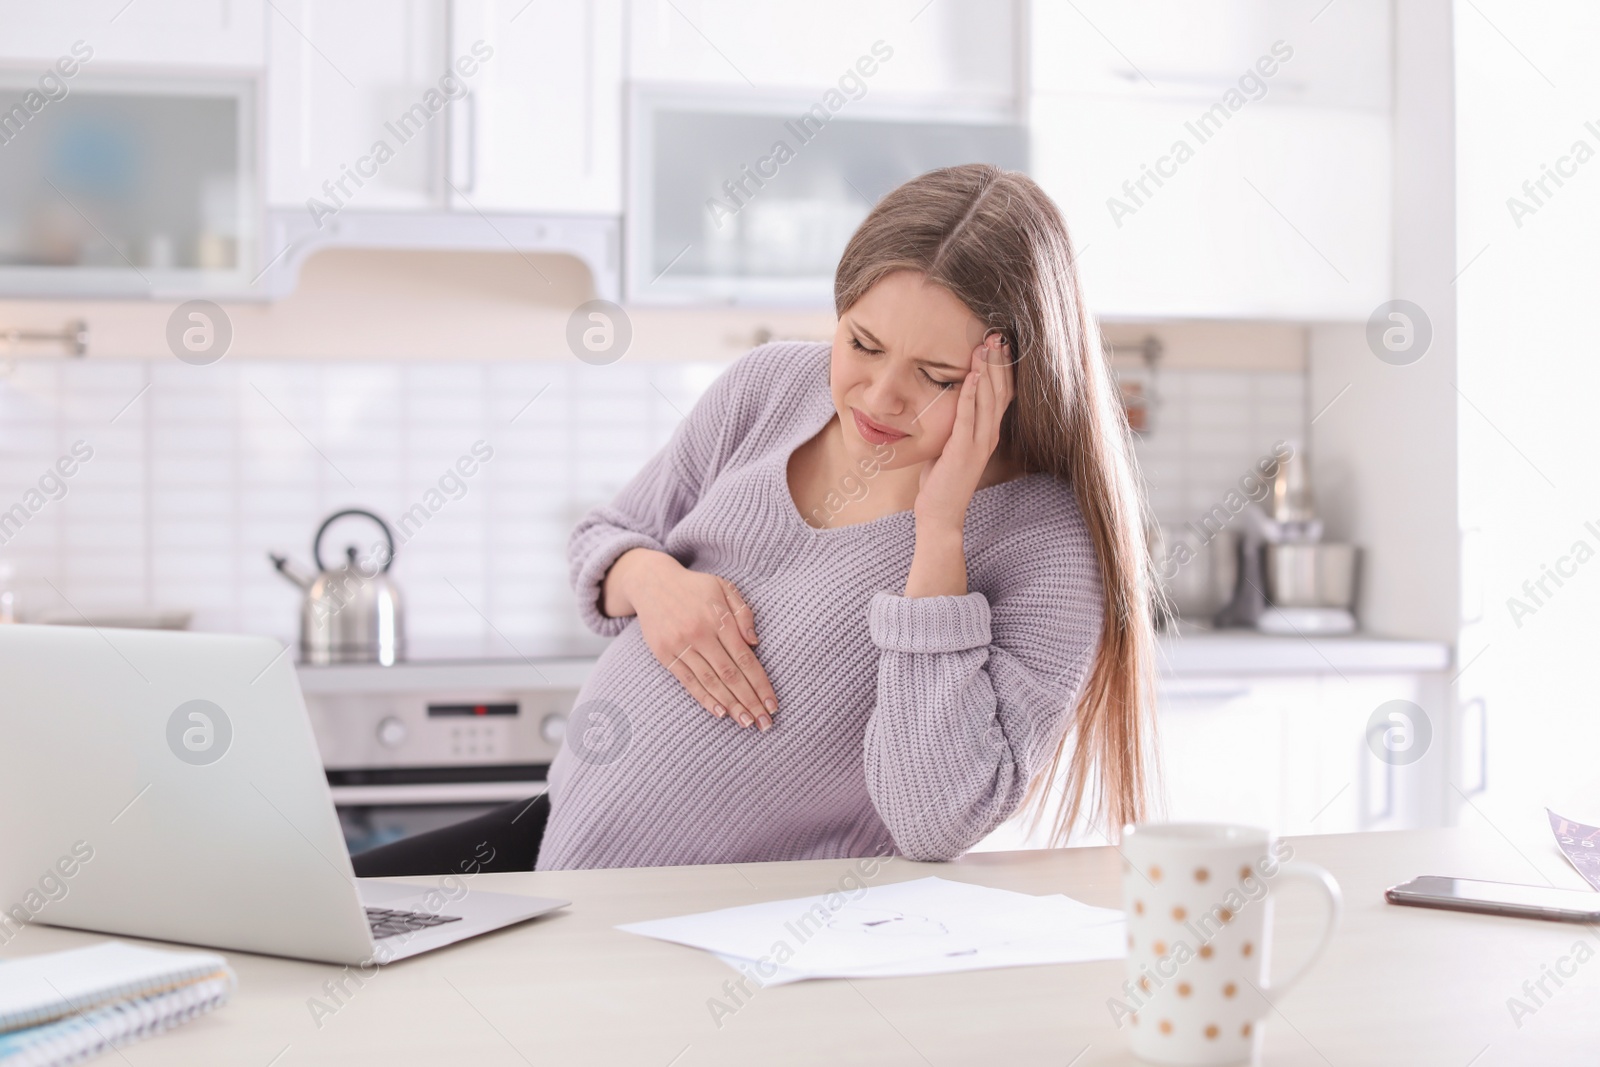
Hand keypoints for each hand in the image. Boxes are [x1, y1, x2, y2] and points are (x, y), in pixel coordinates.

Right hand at [603, 549, 777, 729]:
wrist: (651, 582)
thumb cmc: (695, 587)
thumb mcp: (724, 587)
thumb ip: (743, 613)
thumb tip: (755, 643)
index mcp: (718, 618)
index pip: (745, 658)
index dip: (760, 684)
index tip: (772, 704)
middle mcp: (699, 634)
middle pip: (730, 675)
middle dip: (750, 701)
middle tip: (765, 723)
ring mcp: (680, 645)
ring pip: (710, 682)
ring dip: (730, 705)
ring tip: (746, 723)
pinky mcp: (664, 654)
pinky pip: (688, 681)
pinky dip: (704, 698)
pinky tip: (720, 713)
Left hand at [912, 333, 1015, 533]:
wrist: (940, 515)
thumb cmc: (941, 480)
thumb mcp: (950, 445)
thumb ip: (955, 424)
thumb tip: (946, 401)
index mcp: (988, 432)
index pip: (1003, 394)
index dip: (1004, 368)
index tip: (1000, 342)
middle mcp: (989, 435)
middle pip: (1000, 391)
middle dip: (999, 361)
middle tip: (997, 333)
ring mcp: (979, 444)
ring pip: (988, 400)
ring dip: (988, 371)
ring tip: (986, 346)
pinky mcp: (963, 451)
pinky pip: (969, 417)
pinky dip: (971, 394)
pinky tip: (973, 375)